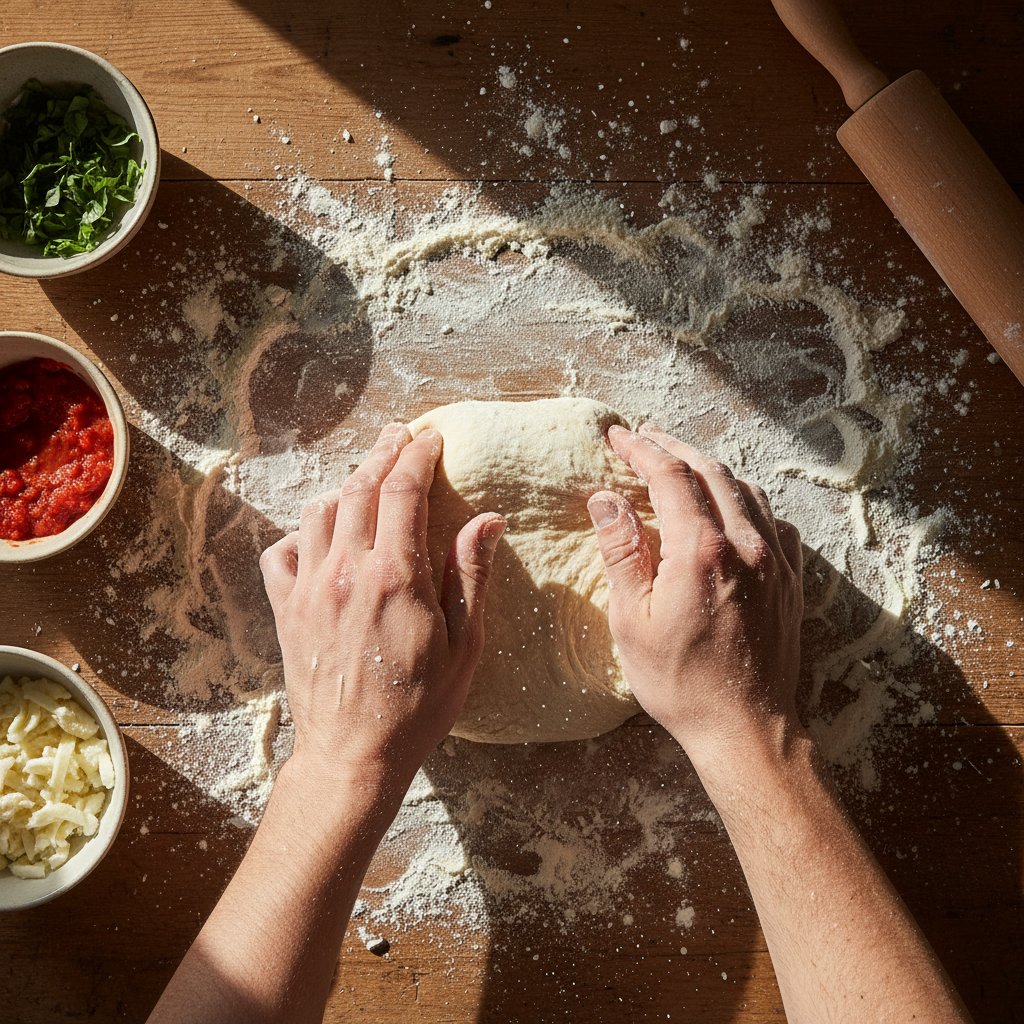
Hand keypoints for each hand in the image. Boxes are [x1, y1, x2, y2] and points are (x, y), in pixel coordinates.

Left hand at [259, 423, 504, 795]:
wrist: (354, 755)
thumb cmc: (419, 706)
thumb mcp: (464, 646)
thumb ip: (471, 577)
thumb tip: (487, 521)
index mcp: (396, 577)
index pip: (403, 489)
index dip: (417, 454)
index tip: (430, 438)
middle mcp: (347, 572)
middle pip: (360, 487)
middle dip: (383, 453)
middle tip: (400, 435)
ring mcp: (310, 589)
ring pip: (320, 511)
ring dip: (346, 485)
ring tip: (367, 476)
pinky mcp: (287, 610)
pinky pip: (282, 551)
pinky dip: (302, 531)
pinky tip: (322, 534)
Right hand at [588, 424, 803, 760]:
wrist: (746, 730)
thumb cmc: (682, 684)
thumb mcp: (633, 622)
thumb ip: (622, 552)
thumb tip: (606, 499)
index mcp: (702, 552)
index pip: (670, 476)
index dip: (642, 449)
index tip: (618, 436)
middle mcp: (746, 546)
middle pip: (710, 472)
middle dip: (674, 448)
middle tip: (644, 438)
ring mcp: (776, 562)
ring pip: (746, 490)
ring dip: (710, 469)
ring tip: (682, 464)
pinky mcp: (792, 581)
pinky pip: (774, 521)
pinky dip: (748, 501)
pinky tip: (733, 509)